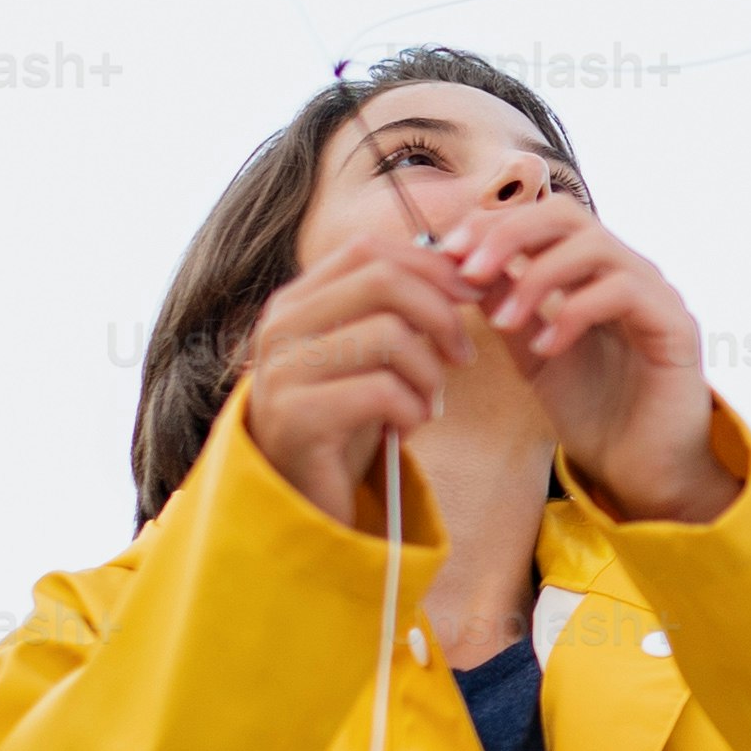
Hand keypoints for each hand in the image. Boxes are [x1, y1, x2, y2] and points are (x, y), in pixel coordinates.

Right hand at [233, 216, 474, 532]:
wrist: (301, 499)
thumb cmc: (346, 421)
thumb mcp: (367, 355)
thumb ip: (396, 310)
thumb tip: (463, 269)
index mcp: (295, 302)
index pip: (369, 250)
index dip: (430, 265)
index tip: (471, 297)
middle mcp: (280, 327)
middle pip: (383, 280)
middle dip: (441, 314)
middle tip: (462, 356)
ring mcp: (282, 371)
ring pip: (389, 334)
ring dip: (429, 372)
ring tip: (427, 404)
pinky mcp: (297, 418)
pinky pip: (383, 391)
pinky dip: (413, 411)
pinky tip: (406, 432)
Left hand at [437, 195, 738, 523]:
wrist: (641, 471)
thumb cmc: (594, 412)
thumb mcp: (532, 352)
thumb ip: (507, 305)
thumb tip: (461, 262)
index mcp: (594, 271)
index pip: (542, 216)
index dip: (493, 224)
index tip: (448, 252)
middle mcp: (627, 270)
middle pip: (567, 213)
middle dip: (509, 234)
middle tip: (469, 270)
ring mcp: (655, 293)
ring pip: (594, 246)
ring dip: (536, 276)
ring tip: (505, 321)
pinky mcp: (675, 324)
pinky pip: (622, 292)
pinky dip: (574, 312)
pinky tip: (546, 346)